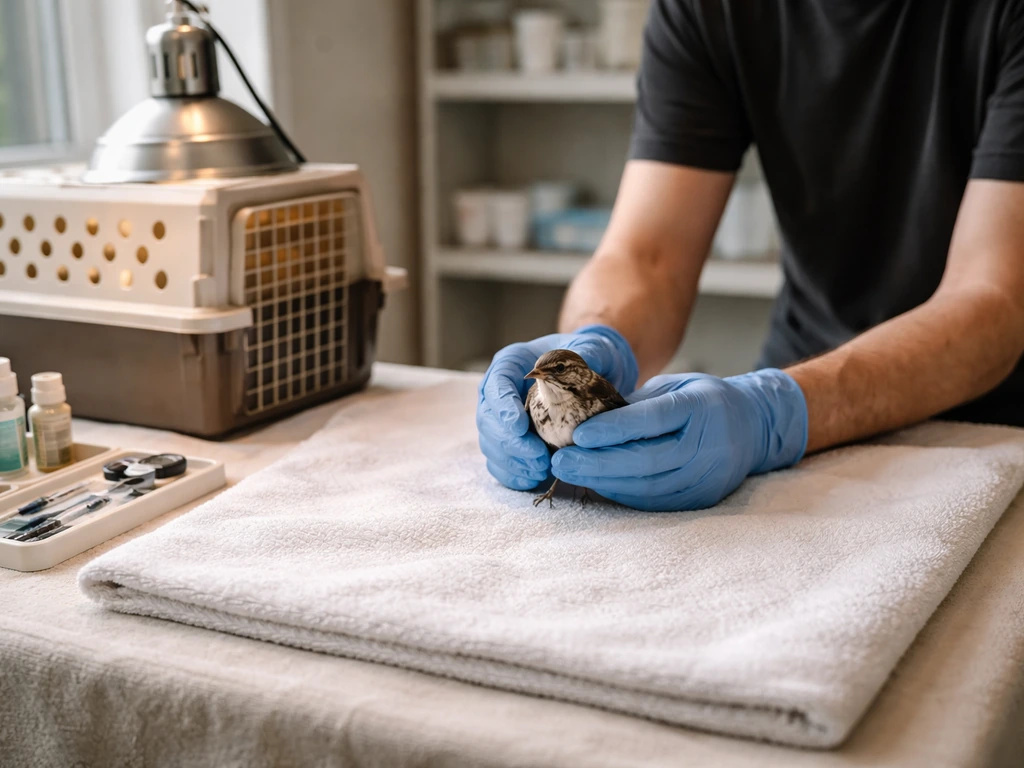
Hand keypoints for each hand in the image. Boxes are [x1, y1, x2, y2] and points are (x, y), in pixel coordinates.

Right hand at [478, 325, 638, 490]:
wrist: (592, 378)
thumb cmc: (590, 358)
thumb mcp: (596, 348)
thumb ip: (591, 351)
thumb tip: (586, 360)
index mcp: (513, 363)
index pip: (496, 382)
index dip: (502, 406)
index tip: (519, 426)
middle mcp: (500, 391)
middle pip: (487, 417)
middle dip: (509, 442)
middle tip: (539, 457)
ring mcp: (501, 418)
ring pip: (490, 442)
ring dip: (511, 461)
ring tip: (542, 470)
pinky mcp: (509, 441)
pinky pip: (499, 461)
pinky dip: (512, 474)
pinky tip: (533, 480)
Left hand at [551, 370, 807, 510]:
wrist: (753, 427)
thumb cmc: (702, 400)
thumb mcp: (674, 386)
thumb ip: (637, 402)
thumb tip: (584, 415)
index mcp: (701, 406)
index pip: (653, 420)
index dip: (614, 429)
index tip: (578, 434)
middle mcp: (708, 443)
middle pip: (647, 460)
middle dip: (597, 463)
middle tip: (560, 462)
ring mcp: (708, 475)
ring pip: (649, 487)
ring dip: (604, 482)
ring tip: (570, 474)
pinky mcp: (704, 498)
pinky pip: (656, 501)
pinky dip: (622, 494)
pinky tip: (596, 485)